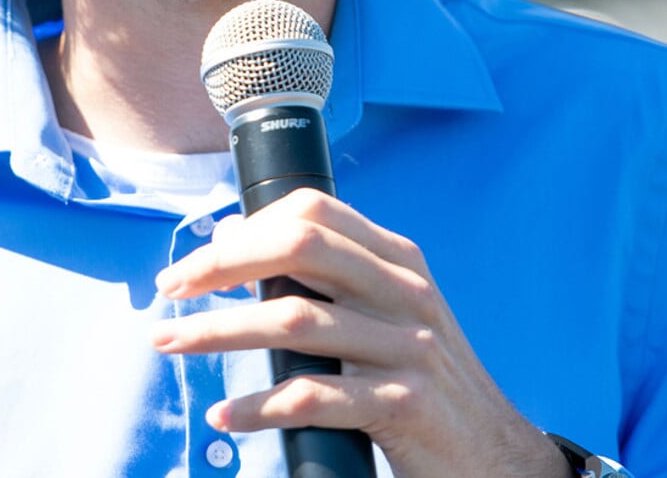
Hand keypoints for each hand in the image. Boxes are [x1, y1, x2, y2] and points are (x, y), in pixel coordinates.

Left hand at [149, 189, 569, 477]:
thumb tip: (230, 234)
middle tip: (170, 290)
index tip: (196, 262)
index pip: (315, 213)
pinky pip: (315, 398)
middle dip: (222, 265)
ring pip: (295, 322)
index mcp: (399, 261)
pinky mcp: (406, 403)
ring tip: (170, 343)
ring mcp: (409, 347)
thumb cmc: (424, 383)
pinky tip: (228, 416)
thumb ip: (321, 277)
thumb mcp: (384, 317)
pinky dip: (261, 408)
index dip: (246, 229)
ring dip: (219, 332)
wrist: (496, 455)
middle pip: (300, 249)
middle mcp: (406, 293)